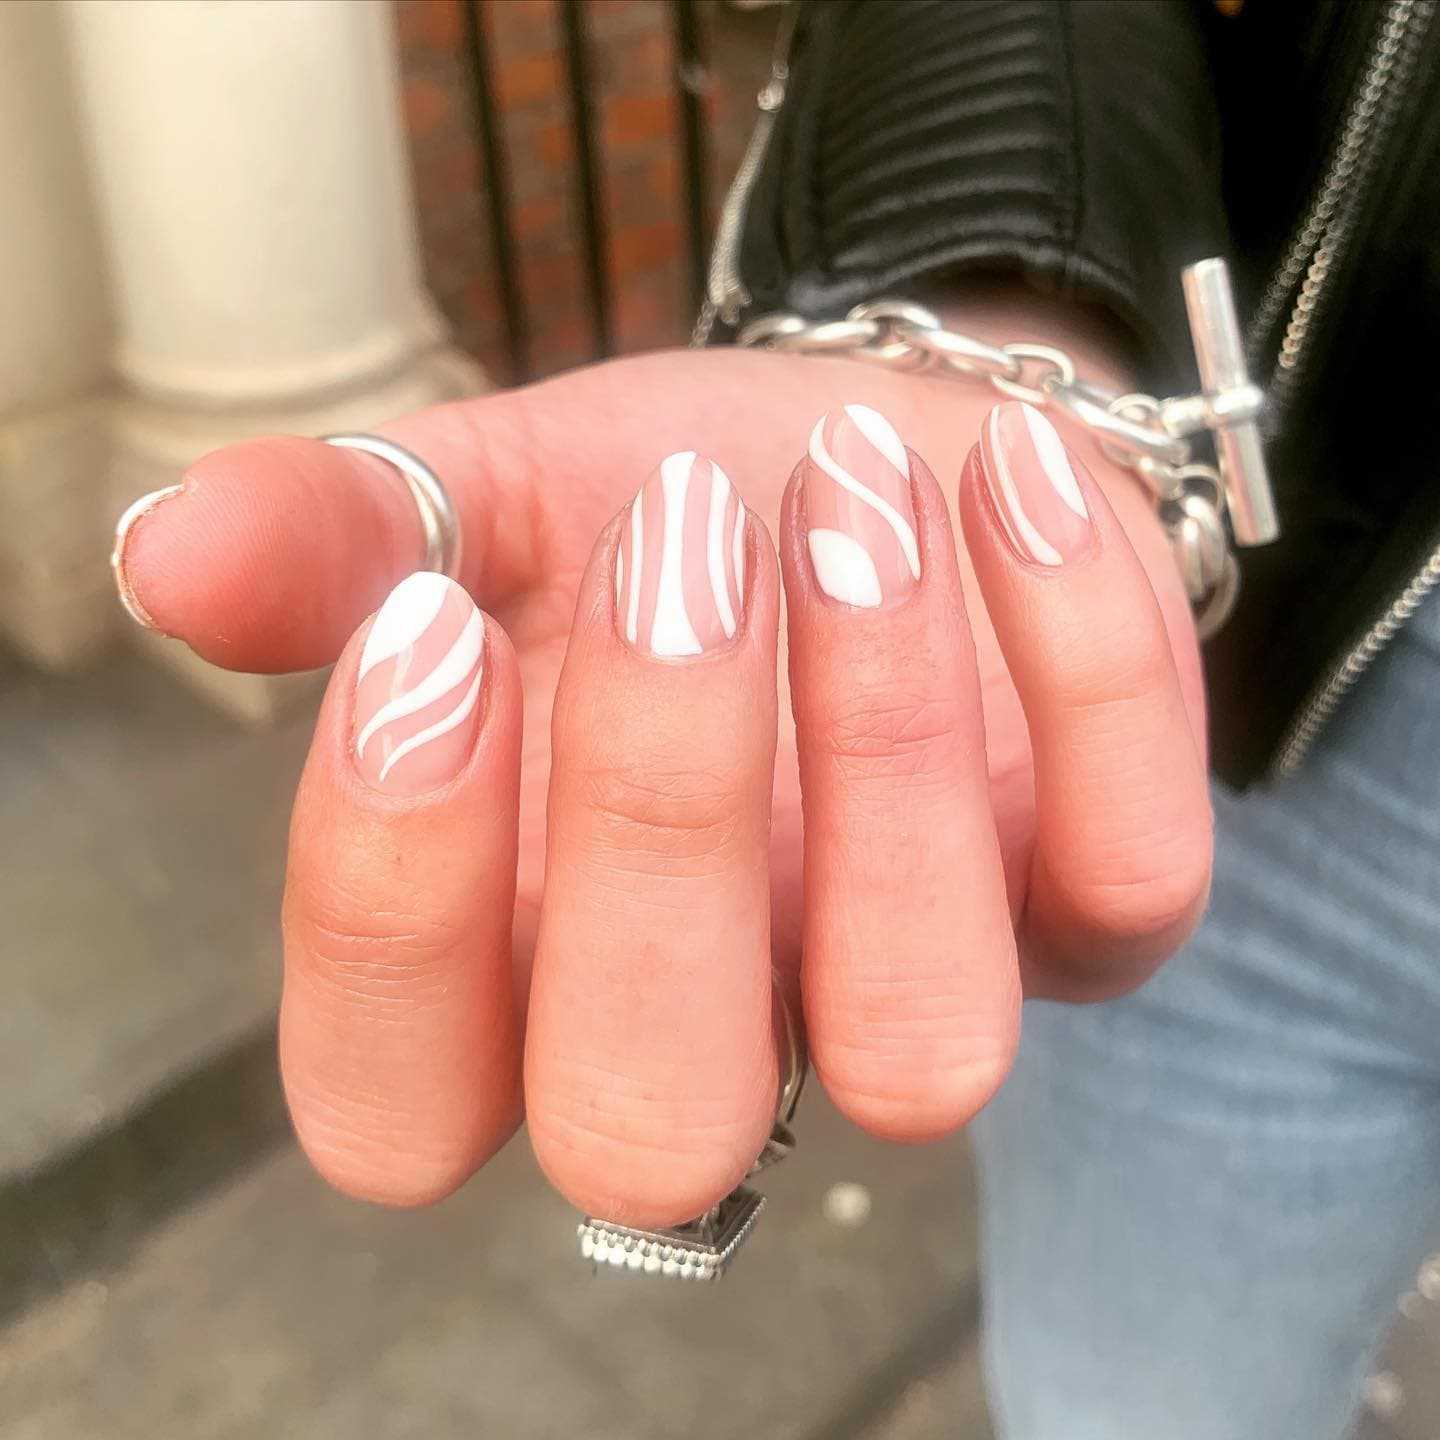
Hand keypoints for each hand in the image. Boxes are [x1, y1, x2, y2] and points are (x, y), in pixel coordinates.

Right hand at [116, 309, 1209, 1223]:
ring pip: (919, 1044)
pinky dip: (1080, 656)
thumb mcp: (489, 507)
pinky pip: (1132, 877)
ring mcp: (917, 994)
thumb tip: (166, 555)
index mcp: (520, 982)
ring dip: (878, 744)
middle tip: (672, 548)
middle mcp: (719, 1035)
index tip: (424, 636)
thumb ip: (340, 545)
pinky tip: (996, 479)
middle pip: (653, 1125)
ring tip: (840, 490)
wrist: (880, 459)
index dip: (389, 901)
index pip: (394, 1101)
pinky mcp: (1094, 911)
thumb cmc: (662, 510)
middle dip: (652, 822)